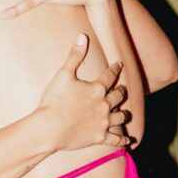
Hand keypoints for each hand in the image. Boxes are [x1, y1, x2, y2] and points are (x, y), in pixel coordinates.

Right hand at [38, 33, 128, 150]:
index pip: (110, 76)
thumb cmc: (54, 100)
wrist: (49, 127)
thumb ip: (75, 55)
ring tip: (126, 112)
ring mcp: (103, 122)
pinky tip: (129, 140)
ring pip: (121, 117)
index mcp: (97, 89)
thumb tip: (82, 36)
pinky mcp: (99, 137)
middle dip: (121, 91)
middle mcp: (104, 105)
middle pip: (118, 96)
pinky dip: (123, 140)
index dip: (115, 68)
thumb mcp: (63, 74)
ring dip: (124, 113)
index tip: (119, 64)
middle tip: (123, 89)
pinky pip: (116, 140)